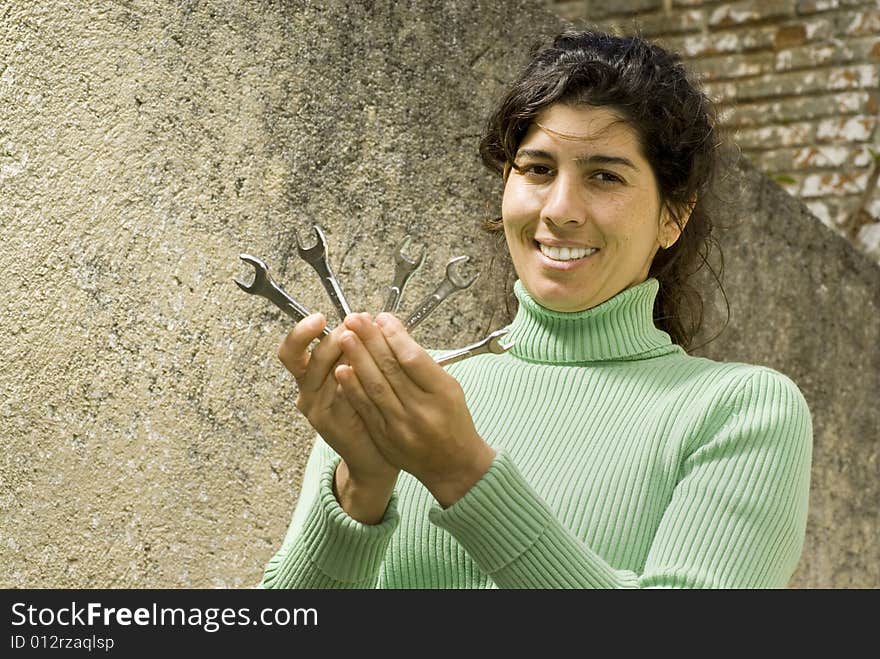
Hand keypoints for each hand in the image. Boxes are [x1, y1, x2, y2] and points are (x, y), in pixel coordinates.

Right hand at [277, 313, 398, 522]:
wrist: (374, 453)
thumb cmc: (369, 407)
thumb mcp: (361, 373)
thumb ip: (359, 350)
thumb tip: (371, 319)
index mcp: (311, 372)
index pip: (293, 347)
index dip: (302, 331)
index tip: (320, 317)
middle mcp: (307, 388)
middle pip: (304, 357)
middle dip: (331, 338)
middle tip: (353, 328)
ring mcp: (315, 406)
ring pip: (319, 373)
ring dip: (342, 354)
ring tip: (362, 344)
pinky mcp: (327, 422)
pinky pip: (334, 395)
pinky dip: (348, 379)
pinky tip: (362, 370)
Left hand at [334, 312, 495, 507]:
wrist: (452, 465)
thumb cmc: (453, 420)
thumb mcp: (449, 388)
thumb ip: (423, 363)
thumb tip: (393, 333)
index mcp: (442, 393)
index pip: (414, 358)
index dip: (394, 336)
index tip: (381, 318)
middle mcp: (422, 410)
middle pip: (392, 369)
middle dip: (370, 340)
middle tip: (355, 319)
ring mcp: (401, 427)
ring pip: (376, 387)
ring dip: (357, 359)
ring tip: (344, 336)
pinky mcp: (385, 438)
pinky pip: (366, 409)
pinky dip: (353, 388)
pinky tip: (342, 370)